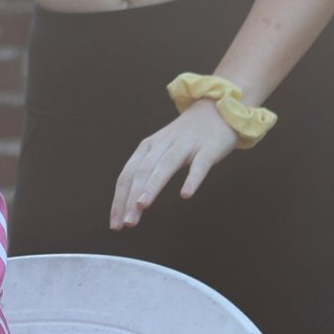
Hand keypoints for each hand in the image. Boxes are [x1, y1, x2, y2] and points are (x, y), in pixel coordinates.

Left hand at [109, 101, 238, 229]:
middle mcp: (163, 144)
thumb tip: (130, 203)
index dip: (120, 199)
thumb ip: (148, 172)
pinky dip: (192, 179)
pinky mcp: (208, 148)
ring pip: (165, 166)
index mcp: (148, 147)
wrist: (217, 109)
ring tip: (141, 206)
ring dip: (152, 186)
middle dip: (131, 197)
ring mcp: (186, 145)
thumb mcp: (162, 151)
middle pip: (142, 172)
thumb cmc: (186, 138)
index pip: (127, 175)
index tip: (115, 224)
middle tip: (127, 222)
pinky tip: (185, 195)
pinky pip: (199, 165)